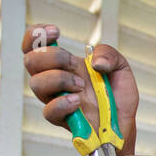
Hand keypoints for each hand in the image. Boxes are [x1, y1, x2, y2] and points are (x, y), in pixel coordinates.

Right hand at [20, 24, 139, 135]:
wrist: (124, 124)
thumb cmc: (117, 96)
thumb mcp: (120, 67)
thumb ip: (109, 54)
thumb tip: (95, 60)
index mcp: (63, 63)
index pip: (34, 45)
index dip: (35, 34)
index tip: (56, 31)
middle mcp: (54, 79)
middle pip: (31, 61)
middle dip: (52, 56)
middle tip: (74, 63)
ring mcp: (55, 99)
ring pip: (36, 83)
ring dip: (59, 79)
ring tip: (81, 86)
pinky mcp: (61, 119)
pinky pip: (49, 111)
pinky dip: (62, 103)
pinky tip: (78, 101)